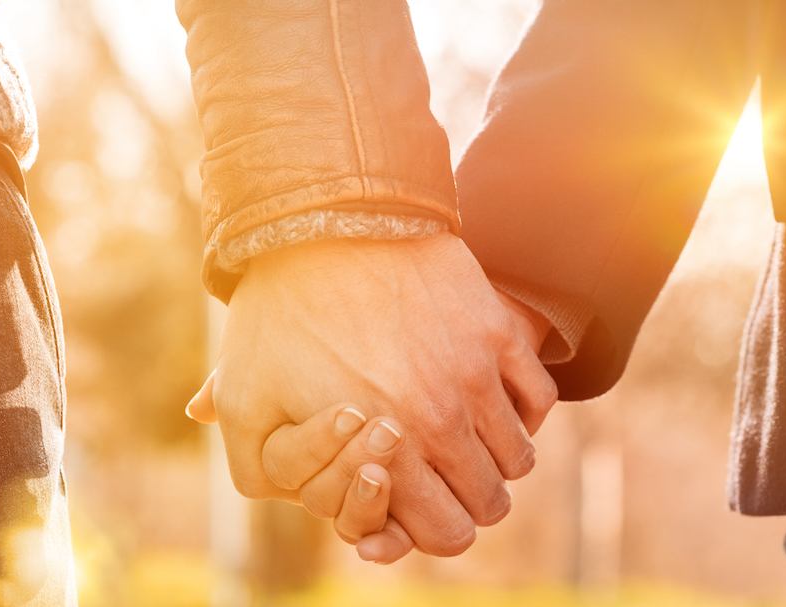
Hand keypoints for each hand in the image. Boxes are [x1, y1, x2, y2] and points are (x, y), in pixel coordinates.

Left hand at [208, 232, 556, 555]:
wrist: (324, 222)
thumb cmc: (279, 316)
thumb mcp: (246, 402)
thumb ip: (265, 470)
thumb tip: (305, 502)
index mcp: (385, 452)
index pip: (445, 534)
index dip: (433, 531)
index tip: (417, 506)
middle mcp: (441, 421)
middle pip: (489, 502)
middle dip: (466, 501)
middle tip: (440, 476)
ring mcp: (477, 374)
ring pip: (518, 456)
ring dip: (494, 459)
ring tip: (461, 437)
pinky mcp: (497, 331)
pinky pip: (539, 397)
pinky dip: (523, 410)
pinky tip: (490, 399)